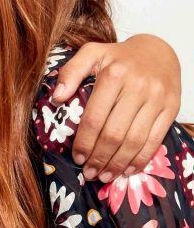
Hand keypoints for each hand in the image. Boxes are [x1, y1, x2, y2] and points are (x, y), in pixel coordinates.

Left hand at [53, 34, 180, 180]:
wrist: (159, 50)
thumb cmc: (118, 56)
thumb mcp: (91, 54)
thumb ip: (70, 72)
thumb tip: (56, 98)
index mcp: (114, 75)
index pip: (94, 118)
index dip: (84, 142)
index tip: (76, 157)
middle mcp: (137, 88)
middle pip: (114, 134)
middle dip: (99, 158)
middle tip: (89, 173)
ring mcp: (157, 99)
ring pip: (135, 140)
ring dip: (118, 163)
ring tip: (105, 176)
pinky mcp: (171, 108)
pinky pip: (155, 139)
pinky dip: (141, 159)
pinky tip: (127, 169)